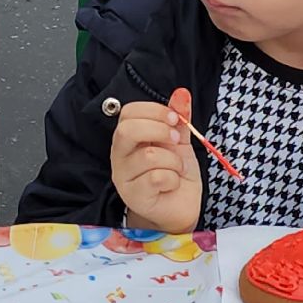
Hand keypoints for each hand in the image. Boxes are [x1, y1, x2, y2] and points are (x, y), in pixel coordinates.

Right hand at [111, 102, 200, 233]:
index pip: (128, 112)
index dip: (154, 110)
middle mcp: (120, 155)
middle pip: (127, 131)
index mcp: (129, 138)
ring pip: (149, 156)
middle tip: (176, 140)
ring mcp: (124, 177)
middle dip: (159, 130)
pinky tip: (171, 184)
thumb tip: (182, 93)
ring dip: (173, 161)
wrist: (179, 209)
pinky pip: (156, 177)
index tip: (175, 119)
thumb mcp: (179, 142)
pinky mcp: (133, 196)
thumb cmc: (175, 174)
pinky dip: (173, 178)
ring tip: (177, 169)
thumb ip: (178, 119)